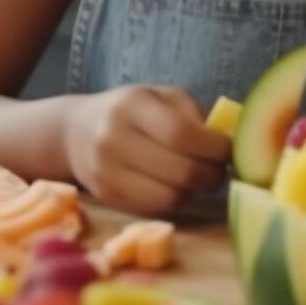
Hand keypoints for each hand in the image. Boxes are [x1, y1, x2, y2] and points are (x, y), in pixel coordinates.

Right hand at [63, 85, 229, 213]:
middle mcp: (113, 138)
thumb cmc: (132, 111)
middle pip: (180, 170)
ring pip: (170, 196)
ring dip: (194, 190)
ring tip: (198, 176)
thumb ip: (193, 115)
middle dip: (211, 173)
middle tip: (220, 169)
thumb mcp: (161, 97)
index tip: (229, 150)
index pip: (181, 134)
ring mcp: (105, 171)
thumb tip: (229, 143)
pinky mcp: (106, 197)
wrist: (76, 132)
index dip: (214, 147)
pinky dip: (174, 199)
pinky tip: (175, 185)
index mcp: (132, 105)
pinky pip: (155, 208)